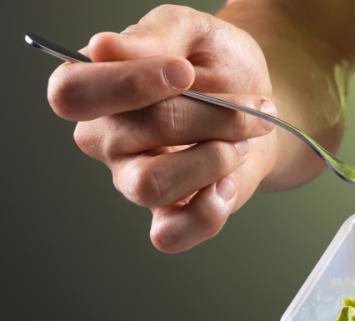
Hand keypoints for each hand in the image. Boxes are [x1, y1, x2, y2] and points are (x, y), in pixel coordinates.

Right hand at [47, 5, 277, 251]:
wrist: (260, 105)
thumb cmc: (217, 65)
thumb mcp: (194, 31)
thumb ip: (155, 35)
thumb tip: (103, 47)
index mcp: (94, 86)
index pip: (74, 93)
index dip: (129, 83)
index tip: (185, 71)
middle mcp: (104, 138)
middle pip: (132, 134)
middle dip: (206, 117)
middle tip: (250, 106)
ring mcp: (132, 179)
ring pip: (150, 185)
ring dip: (212, 161)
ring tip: (240, 142)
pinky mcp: (167, 214)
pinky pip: (169, 235)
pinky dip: (207, 213)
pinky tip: (228, 184)